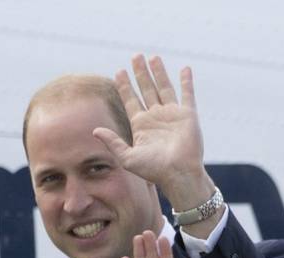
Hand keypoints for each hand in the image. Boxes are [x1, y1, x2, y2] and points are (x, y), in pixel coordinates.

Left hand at [93, 56, 211, 217]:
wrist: (178, 174)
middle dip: (140, 73)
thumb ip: (113, 143)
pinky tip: (185, 69)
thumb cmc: (154, 170)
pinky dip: (187, 81)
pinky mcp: (188, 115)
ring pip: (164, 87)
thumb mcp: (128, 157)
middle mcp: (156, 117)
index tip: (119, 72)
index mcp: (141, 125)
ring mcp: (172, 115)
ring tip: (152, 57)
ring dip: (158, 72)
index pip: (131, 100)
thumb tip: (94, 131)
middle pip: (146, 89)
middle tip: (135, 56)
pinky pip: (187, 94)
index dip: (125, 86)